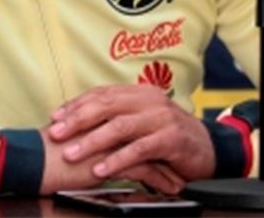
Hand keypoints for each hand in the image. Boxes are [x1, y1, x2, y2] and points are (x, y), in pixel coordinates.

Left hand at [47, 85, 215, 185]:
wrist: (207, 148)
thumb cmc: (167, 136)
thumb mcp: (141, 121)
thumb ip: (116, 117)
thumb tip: (78, 120)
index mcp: (139, 93)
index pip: (101, 94)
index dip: (76, 105)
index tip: (55, 117)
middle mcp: (149, 100)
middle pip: (106, 106)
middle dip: (77, 120)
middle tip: (56, 133)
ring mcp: (161, 118)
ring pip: (120, 127)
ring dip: (92, 141)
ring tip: (71, 154)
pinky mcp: (171, 139)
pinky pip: (139, 149)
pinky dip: (117, 160)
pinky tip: (101, 169)